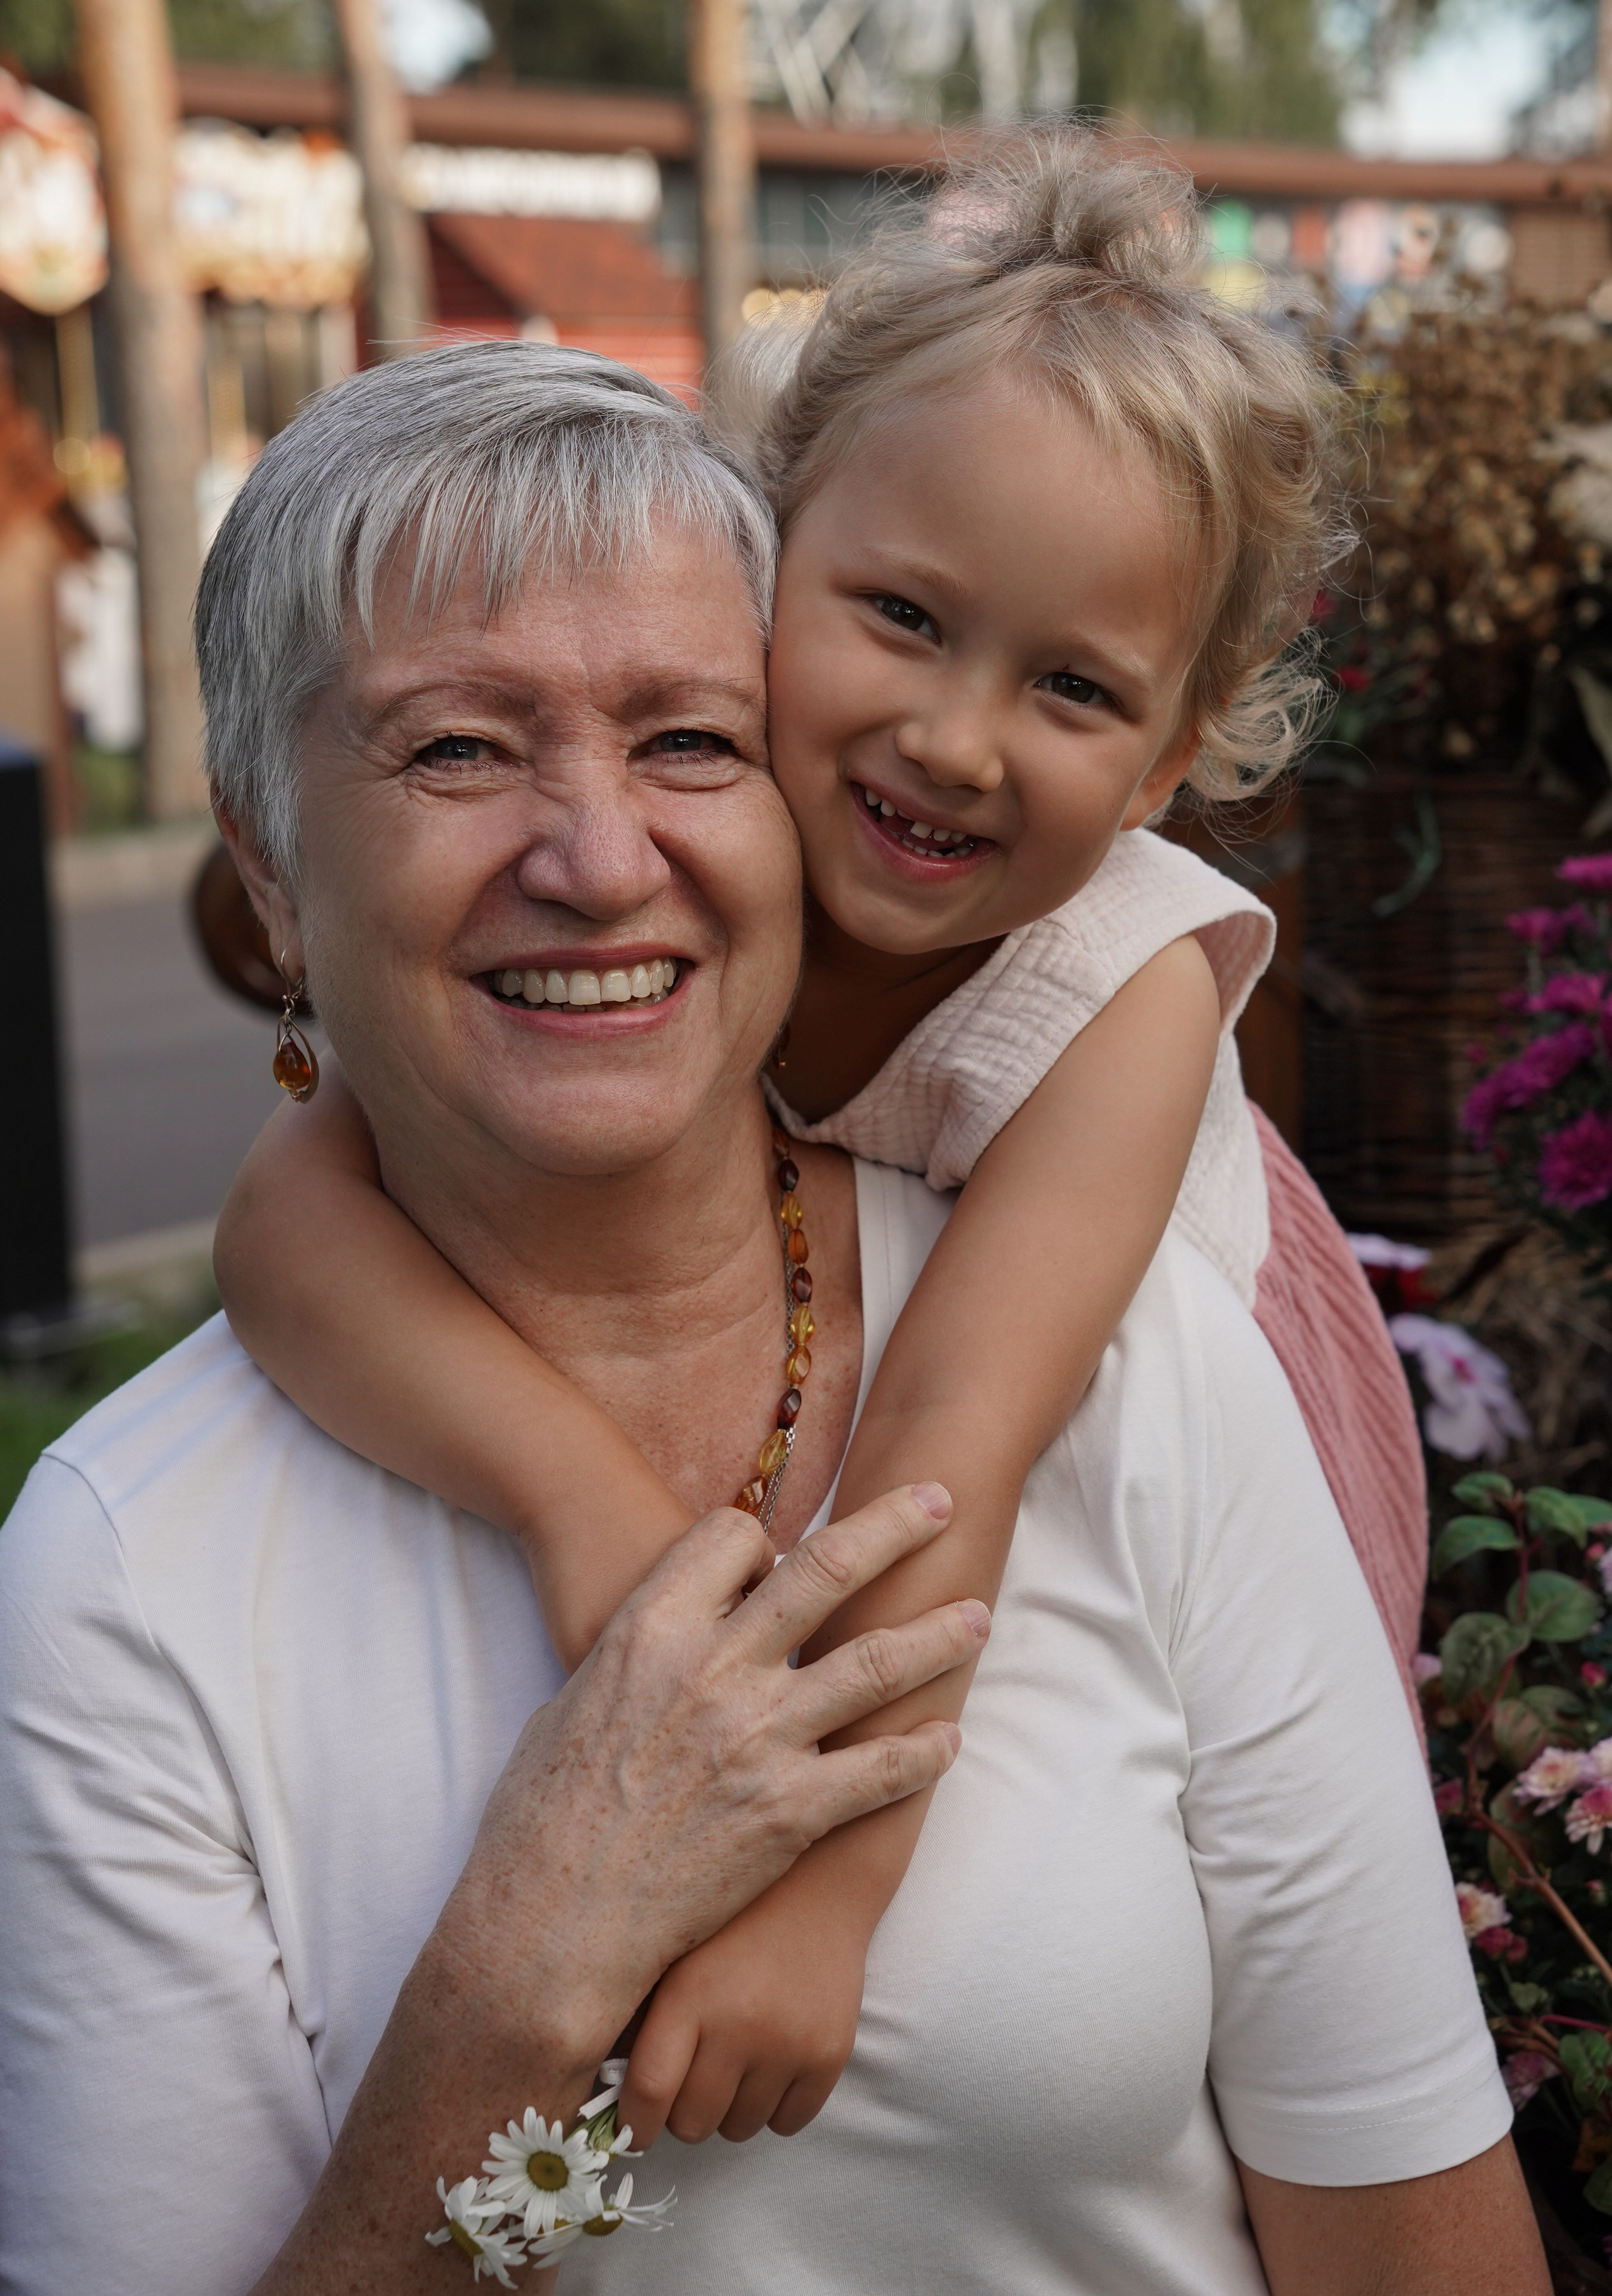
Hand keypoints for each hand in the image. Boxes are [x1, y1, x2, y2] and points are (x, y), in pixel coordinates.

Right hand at [439, 1483, 989, 2069]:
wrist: (550, 1924)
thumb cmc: (542, 1816)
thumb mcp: (576, 1697)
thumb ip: (641, 1653)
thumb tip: (675, 1632)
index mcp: (653, 1627)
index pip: (738, 1538)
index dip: (764, 1541)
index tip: (779, 1559)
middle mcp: (716, 1668)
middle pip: (827, 1567)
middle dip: (895, 1527)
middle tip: (940, 1502)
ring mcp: (759, 1739)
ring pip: (874, 1662)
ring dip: (936, 1634)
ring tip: (977, 1616)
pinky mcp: (790, 1813)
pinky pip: (880, 1771)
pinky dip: (922, 1752)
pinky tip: (947, 1739)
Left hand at [623, 1873, 873, 2148]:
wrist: (816, 1888)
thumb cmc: (731, 1923)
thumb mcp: (673, 1957)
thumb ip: (641, 2023)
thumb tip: (612, 2098)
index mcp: (690, 1995)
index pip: (649, 2091)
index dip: (632, 2125)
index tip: (630, 2130)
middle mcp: (740, 2025)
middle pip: (692, 2123)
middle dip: (681, 2113)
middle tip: (689, 2080)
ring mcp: (789, 2044)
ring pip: (738, 2130)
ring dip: (728, 2109)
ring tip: (734, 2062)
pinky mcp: (829, 2056)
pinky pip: (787, 2124)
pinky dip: (772, 2108)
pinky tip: (769, 2066)